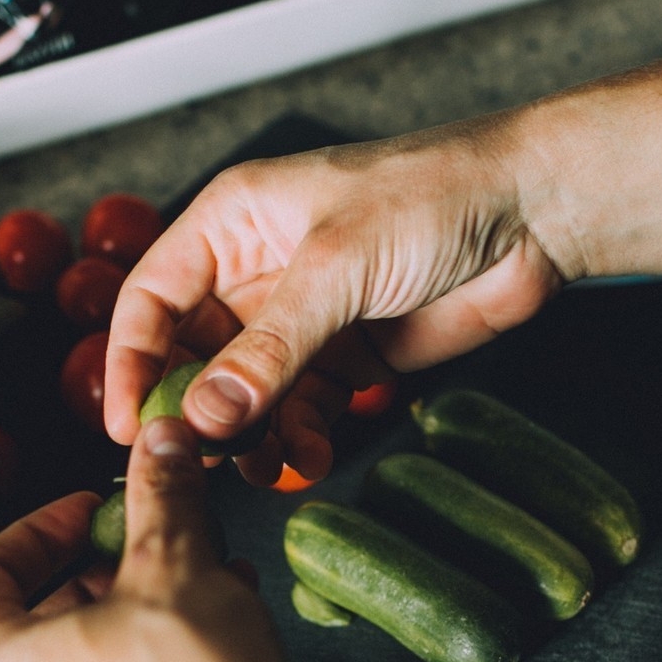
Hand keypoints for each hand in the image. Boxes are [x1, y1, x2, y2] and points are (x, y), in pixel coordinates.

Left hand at [0, 416, 359, 661]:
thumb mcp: (177, 565)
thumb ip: (160, 496)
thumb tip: (161, 443)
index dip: (42, 527)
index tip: (96, 507)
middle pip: (29, 628)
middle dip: (98, 575)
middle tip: (152, 547)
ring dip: (134, 623)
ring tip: (205, 588)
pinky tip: (220, 647)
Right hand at [104, 115, 567, 484]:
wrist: (534, 212)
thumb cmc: (433, 193)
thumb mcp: (336, 267)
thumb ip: (269, 349)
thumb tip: (207, 416)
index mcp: (233, 221)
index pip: (150, 299)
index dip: (131, 363)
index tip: (127, 424)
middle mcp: (258, 270)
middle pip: (194, 357)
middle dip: (196, 412)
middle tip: (202, 462)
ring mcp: (304, 317)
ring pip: (247, 394)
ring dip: (249, 436)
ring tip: (263, 468)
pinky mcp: (348, 355)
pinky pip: (302, 411)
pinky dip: (299, 440)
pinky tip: (308, 459)